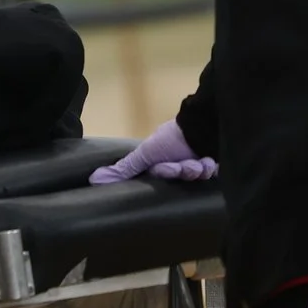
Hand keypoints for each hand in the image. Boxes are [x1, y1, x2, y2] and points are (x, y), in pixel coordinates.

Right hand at [89, 119, 217, 184]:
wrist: (205, 126)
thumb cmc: (172, 138)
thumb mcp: (145, 153)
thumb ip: (125, 168)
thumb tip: (94, 180)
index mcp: (162, 155)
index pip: (160, 173)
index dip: (166, 173)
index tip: (171, 169)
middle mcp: (179, 157)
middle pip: (180, 176)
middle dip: (184, 172)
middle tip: (189, 167)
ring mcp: (197, 159)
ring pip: (197, 175)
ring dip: (198, 169)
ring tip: (202, 161)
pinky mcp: (214, 162)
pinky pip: (211, 173)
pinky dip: (210, 166)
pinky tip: (211, 159)